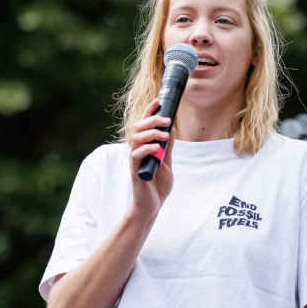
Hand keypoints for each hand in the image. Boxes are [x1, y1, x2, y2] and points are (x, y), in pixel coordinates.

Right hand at [128, 99, 173, 215]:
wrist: (152, 206)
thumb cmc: (157, 186)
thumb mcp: (167, 163)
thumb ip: (168, 148)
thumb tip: (171, 130)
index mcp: (144, 147)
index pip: (144, 125)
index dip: (149, 112)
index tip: (158, 102)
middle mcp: (137, 151)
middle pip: (139, 128)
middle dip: (152, 119)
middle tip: (166, 120)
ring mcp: (135, 160)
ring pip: (136, 138)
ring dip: (151, 133)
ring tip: (164, 135)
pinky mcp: (135, 171)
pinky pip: (136, 155)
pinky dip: (147, 149)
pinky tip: (157, 149)